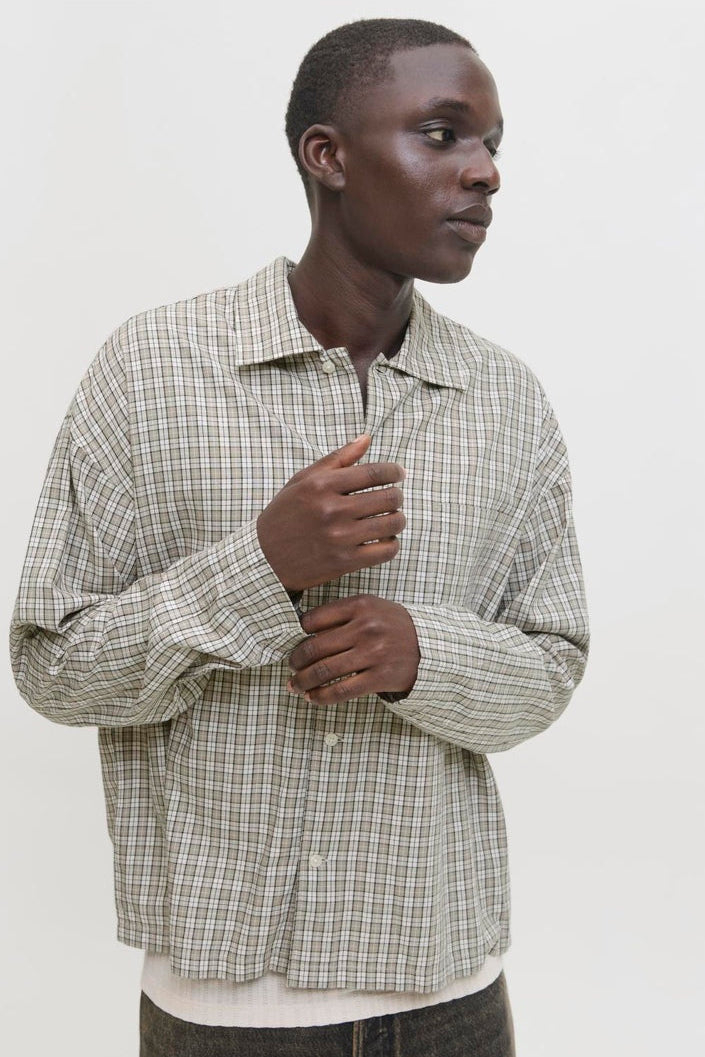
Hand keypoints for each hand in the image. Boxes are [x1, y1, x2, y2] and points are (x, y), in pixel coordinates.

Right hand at [256, 434, 405, 592]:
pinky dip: (391, 544)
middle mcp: (332, 509)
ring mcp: (340, 537)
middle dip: (397, 495)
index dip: (394, 471)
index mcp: (321, 485)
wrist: (264, 558)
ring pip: (392, 523)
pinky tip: (384, 540)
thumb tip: (366, 438)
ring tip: (391, 518)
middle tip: (394, 498)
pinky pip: (386, 551)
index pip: (374, 472)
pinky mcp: (344, 562)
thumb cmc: (284, 515)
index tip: (398, 474)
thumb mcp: (303, 480)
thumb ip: (337, 459)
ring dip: (398, 519)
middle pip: (389, 497)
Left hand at [286, 595, 419, 705]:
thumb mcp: (371, 608)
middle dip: (295, 661)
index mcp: (360, 605)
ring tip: (294, 686)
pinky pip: (341, 691)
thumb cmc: (392, 626)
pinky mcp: (380, 677)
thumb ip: (341, 614)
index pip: (313, 619)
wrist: (428, 646)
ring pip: (324, 671)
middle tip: (291, 667)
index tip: (295, 643)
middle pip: (315, 647)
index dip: (297, 634)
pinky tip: (313, 698)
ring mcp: (373, 653)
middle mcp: (366, 628)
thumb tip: (302, 632)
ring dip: (303, 681)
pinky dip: (321, 697)